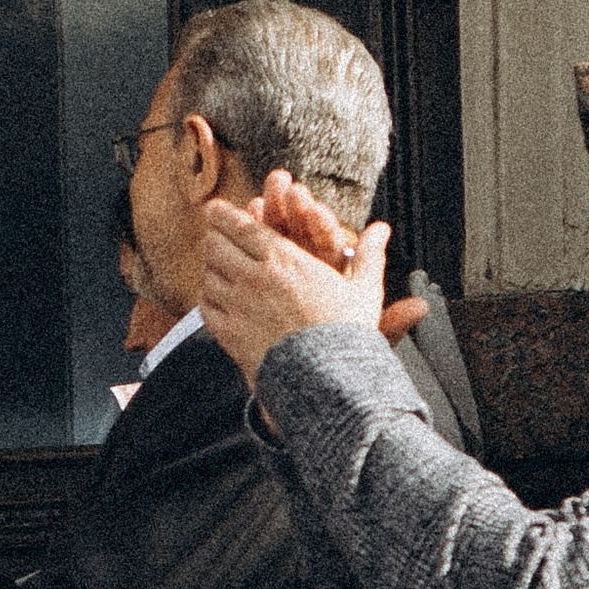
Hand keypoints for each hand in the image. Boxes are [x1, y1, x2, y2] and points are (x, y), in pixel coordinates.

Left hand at [200, 194, 418, 386]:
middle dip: (215, 236)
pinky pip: (206, 304)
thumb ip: (368, 255)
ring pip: (209, 272)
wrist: (324, 380)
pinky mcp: (227, 332)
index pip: (242, 227)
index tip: (215, 208)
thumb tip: (382, 230)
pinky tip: (215, 294)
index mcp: (284, 260)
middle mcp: (254, 277)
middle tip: (215, 234)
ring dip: (211, 265)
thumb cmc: (346, 334)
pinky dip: (208, 295)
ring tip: (215, 263)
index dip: (224, 215)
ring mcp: (237, 304)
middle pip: (218, 244)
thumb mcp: (364, 290)